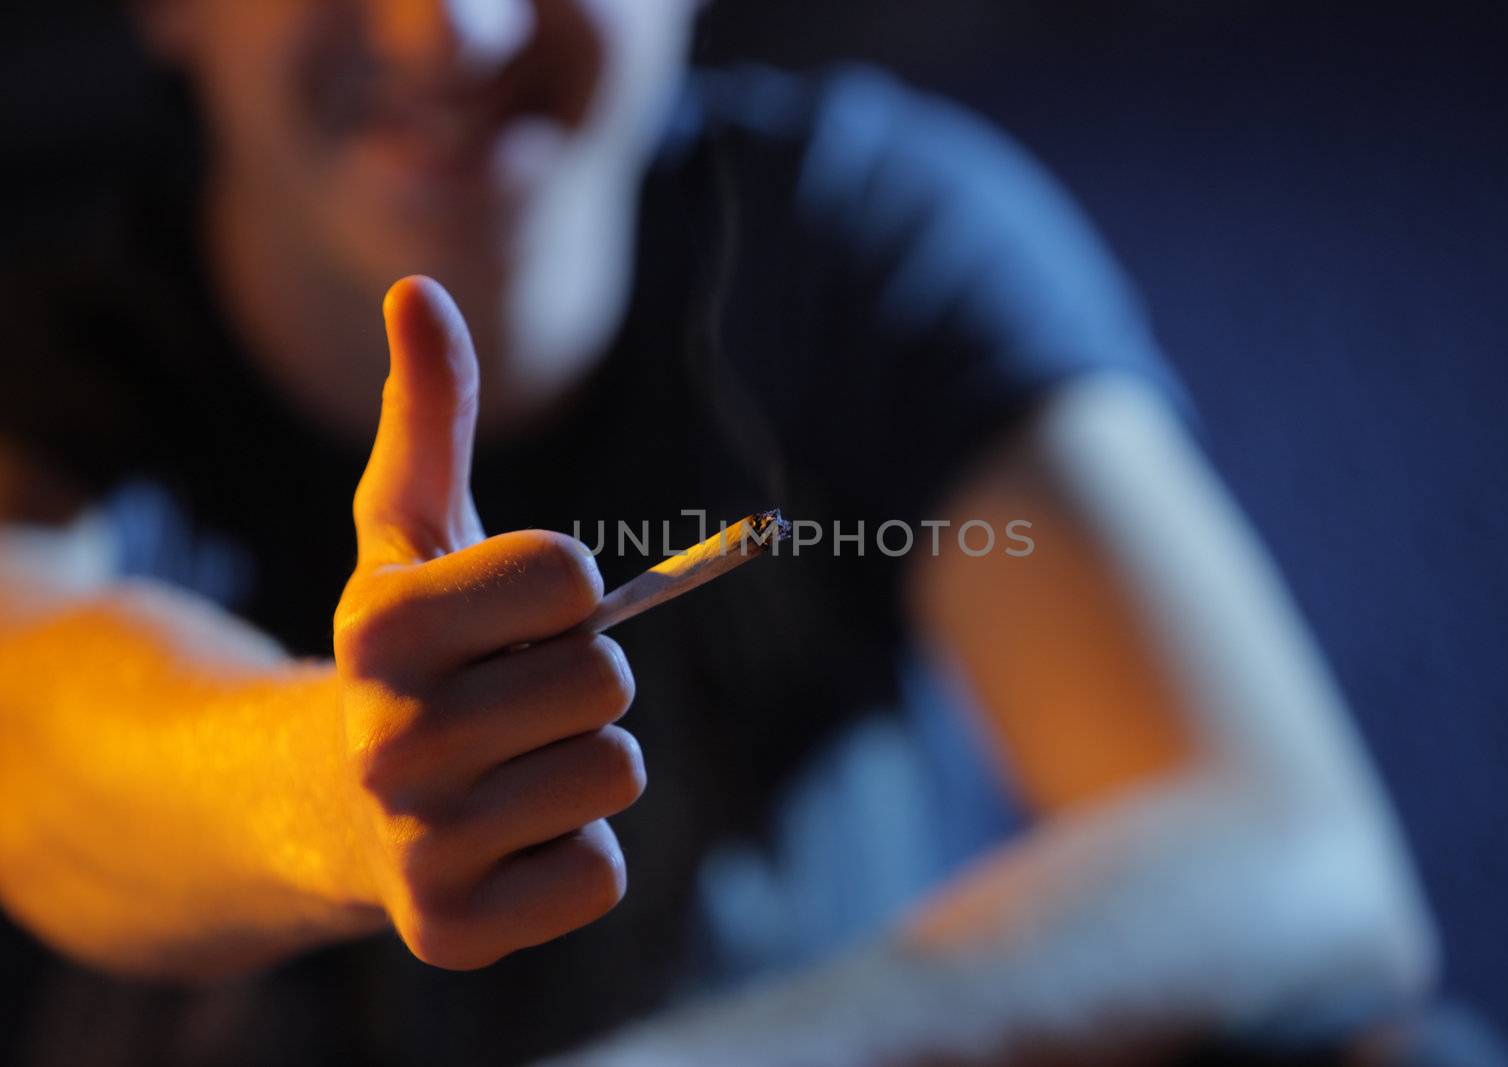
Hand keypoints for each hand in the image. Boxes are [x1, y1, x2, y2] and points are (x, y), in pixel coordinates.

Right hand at [332, 276, 642, 969]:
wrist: (325, 804)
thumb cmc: (403, 652)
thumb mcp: (405, 532)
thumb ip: (428, 413)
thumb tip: (419, 286)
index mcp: (379, 628)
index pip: (574, 576)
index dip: (563, 591)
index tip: (507, 615)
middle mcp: (386, 742)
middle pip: (609, 685)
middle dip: (578, 682)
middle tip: (506, 704)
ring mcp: (416, 846)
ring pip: (614, 775)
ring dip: (578, 768)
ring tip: (502, 771)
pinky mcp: (454, 931)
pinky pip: (601, 874)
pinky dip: (573, 857)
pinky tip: (503, 844)